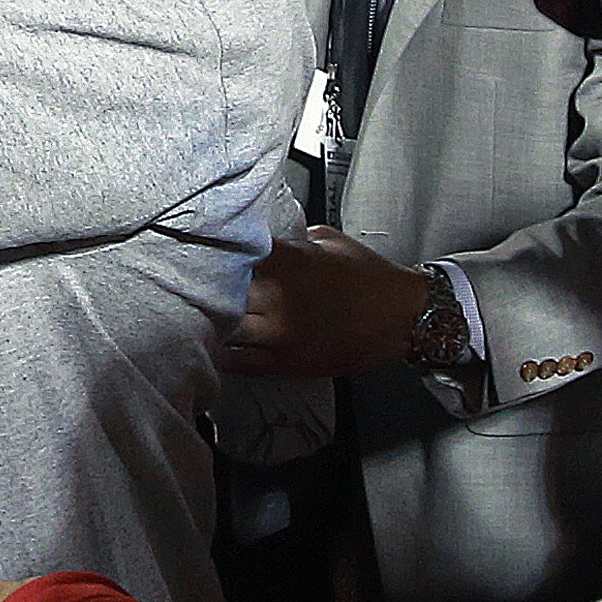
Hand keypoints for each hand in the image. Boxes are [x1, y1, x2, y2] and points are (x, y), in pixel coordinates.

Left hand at [224, 228, 434, 379]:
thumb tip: (269, 241)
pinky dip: (222, 354)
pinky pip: (239, 361)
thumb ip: (295, 240)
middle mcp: (280, 295)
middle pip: (222, 287)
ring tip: (204, 313)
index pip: (235, 247)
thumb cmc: (371, 277)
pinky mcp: (286, 362)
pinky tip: (213, 345)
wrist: (403, 318)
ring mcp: (280, 332)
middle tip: (199, 280)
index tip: (206, 245)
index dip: (217, 245)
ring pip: (225, 324)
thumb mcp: (332, 241)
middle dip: (212, 283)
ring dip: (214, 318)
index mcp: (290, 260)